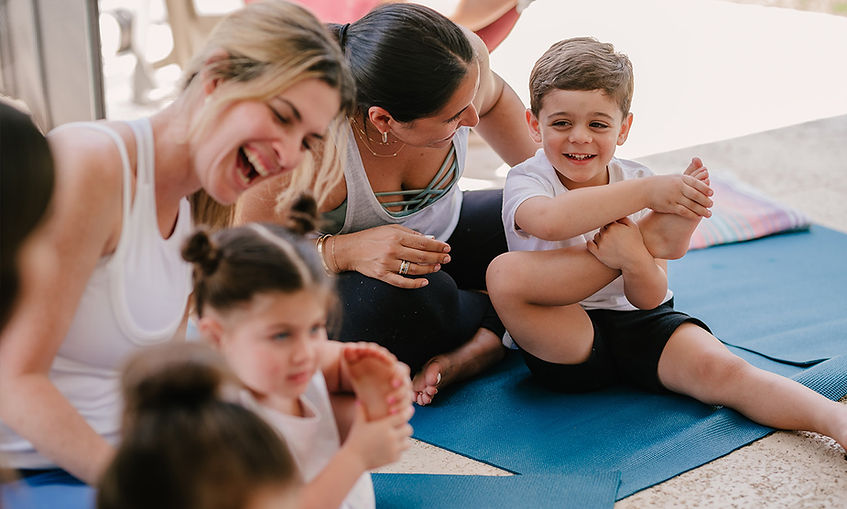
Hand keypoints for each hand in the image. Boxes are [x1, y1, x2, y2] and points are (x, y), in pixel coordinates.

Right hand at [336, 225, 451, 288]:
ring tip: (438, 267)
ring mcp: (387, 263)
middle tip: (448, 258)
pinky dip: (415, 284)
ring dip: (429, 269)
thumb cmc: (371, 237)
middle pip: (421, 256)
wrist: (349, 250)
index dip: (437, 246)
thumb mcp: (390, 229)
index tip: (447, 248)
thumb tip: (430, 239)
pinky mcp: (381, 275)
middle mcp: (392, 249)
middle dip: (437, 257)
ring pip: (414, 269)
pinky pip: (401, 282)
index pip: (422, 242)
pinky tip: (425, 282)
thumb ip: (410, 234)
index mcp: (395, 236)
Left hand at [341, 342, 412, 419]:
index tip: (385, 365)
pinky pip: (405, 405)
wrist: (364, 397)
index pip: (392, 361)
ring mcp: (400, 390)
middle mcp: (397, 376)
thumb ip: (350, 356)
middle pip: (403, 374)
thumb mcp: (354, 369)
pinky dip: (399, 408)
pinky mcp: (400, 403)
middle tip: (392, 383)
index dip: (390, 362)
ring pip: (406, 391)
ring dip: (399, 395)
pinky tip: (390, 411)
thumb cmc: (361, 379)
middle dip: (400, 379)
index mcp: (387, 365)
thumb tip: (347, 348)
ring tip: (388, 401)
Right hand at [342, 402, 413, 469]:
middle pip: (409, 429)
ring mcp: (393, 449)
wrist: (353, 460)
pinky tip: (391, 448)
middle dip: (405, 427)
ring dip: (403, 440)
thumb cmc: (355, 440)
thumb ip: (361, 411)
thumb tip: (359, 399)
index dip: (406, 413)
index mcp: (384, 426)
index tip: (408, 410)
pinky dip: (397, 451)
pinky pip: (401, 453)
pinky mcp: (393, 459)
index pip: (403, 416)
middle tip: (401, 426)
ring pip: (407, 442)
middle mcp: (391, 437)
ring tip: (397, 437)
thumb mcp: (358, 424)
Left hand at [587, 217, 653, 271]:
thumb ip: (623, 218)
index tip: (613, 229)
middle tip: (613, 238)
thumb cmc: (635, 242)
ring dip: (600, 238)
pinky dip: (591, 243)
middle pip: (601, 229)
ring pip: (596, 236)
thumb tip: (614, 210)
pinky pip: (589, 245)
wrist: (635, 260)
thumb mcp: (633, 227)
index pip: (606, 221)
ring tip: (609, 244)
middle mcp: (606, 234)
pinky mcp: (598, 254)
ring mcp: (601, 244)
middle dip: (606, 232)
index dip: (610, 225)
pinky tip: (595, 244)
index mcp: (613, 226)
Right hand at [646, 161, 712, 218]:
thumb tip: (701, 178)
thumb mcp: (673, 178)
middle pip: (696, 195)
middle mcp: (678, 187)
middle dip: (705, 200)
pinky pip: (684, 211)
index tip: (712, 193)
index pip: (696, 183)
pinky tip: (697, 217)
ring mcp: (674, 197)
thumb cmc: (660, 184)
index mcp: (680, 179)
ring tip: (709, 214)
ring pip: (692, 204)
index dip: (705, 188)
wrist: (644, 190)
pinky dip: (692, 214)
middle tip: (712, 204)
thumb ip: (686, 179)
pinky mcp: (670, 206)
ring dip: (702, 209)